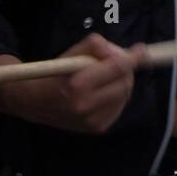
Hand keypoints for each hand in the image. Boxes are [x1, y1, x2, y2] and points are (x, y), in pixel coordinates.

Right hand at [0, 34, 145, 134]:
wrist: (34, 102)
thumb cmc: (55, 73)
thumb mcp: (73, 53)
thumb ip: (98, 46)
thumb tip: (124, 53)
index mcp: (77, 85)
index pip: (117, 68)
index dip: (132, 57)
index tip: (142, 50)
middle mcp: (85, 106)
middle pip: (125, 82)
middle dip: (125, 70)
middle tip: (119, 62)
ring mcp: (91, 121)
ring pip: (125, 95)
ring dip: (121, 82)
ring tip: (106, 77)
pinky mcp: (96, 129)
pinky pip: (119, 107)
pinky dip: (116, 96)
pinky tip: (103, 92)